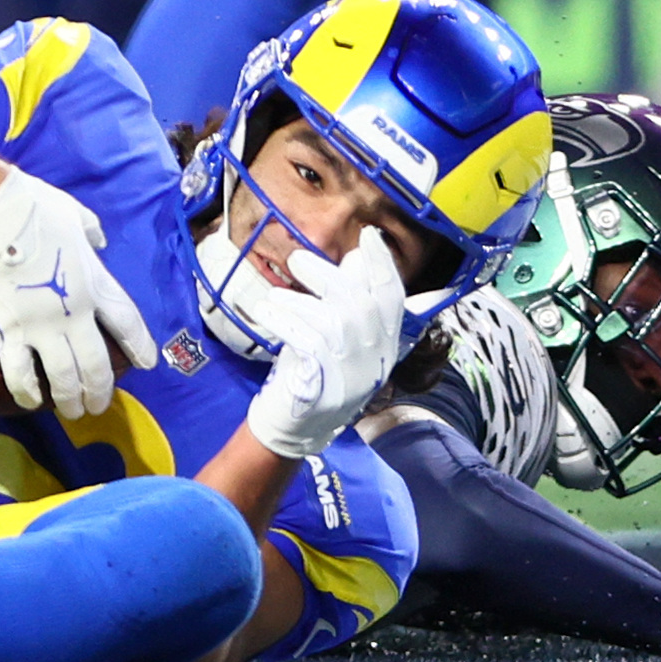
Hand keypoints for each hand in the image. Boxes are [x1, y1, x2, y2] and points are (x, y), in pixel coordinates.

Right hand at [0, 167, 158, 418]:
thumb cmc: (33, 208)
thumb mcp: (74, 214)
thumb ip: (91, 232)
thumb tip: (97, 241)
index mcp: (94, 282)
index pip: (127, 322)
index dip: (140, 345)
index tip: (147, 363)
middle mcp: (73, 311)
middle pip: (97, 363)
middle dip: (101, 389)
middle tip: (99, 404)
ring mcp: (41, 325)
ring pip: (64, 376)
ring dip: (71, 399)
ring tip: (73, 411)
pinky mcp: (9, 330)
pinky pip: (19, 371)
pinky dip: (27, 391)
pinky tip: (33, 401)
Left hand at [241, 228, 406, 458]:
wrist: (300, 425)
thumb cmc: (316, 370)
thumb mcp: (339, 335)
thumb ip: (349, 301)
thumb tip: (354, 257)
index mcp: (385, 340)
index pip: (392, 295)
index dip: (383, 264)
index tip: (370, 235)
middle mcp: (375, 354)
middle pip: (358, 301)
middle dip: (326, 274)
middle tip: (297, 261)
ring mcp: (353, 370)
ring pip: (330, 319)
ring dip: (296, 301)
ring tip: (274, 300)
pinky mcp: (326, 382)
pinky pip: (305, 339)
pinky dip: (283, 320)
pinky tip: (267, 314)